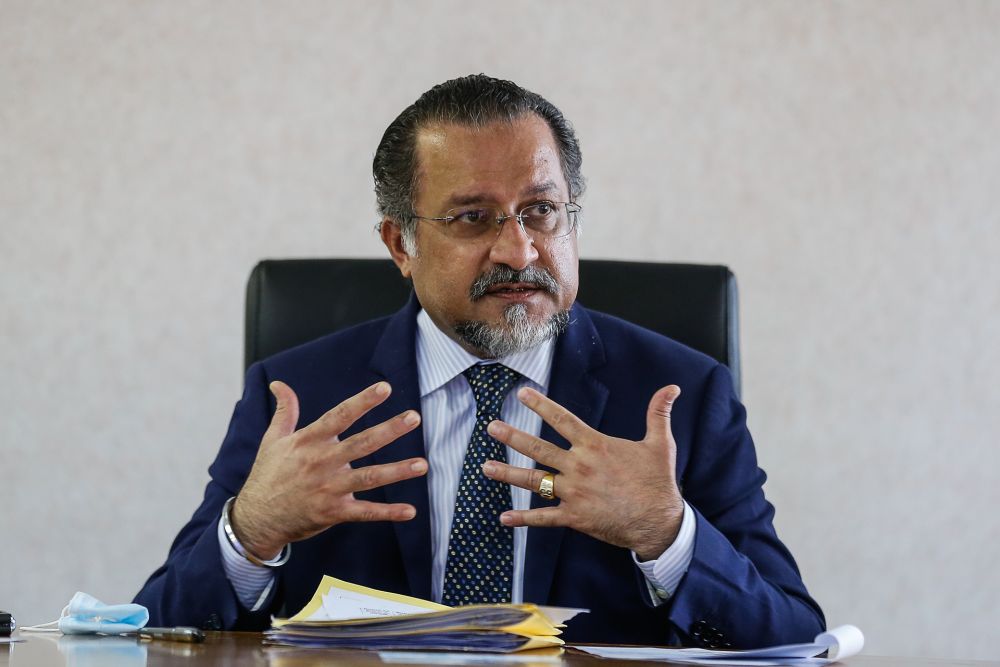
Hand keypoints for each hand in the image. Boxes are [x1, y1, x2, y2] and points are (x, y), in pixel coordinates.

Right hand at [230, 380, 425, 558]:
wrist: (256, 518)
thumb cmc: (267, 475)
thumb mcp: (272, 439)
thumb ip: (285, 410)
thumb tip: (278, 383)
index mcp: (309, 441)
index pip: (340, 416)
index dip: (362, 402)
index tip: (385, 388)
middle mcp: (322, 463)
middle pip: (361, 443)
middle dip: (389, 430)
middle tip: (414, 418)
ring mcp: (329, 488)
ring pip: (369, 477)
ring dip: (397, 471)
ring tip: (423, 464)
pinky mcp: (334, 512)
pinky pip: (365, 512)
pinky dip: (388, 513)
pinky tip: (410, 511)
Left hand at [482, 385, 683, 560]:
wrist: (659, 521)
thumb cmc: (658, 481)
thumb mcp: (660, 443)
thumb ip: (658, 413)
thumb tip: (672, 388)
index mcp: (595, 446)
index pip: (562, 419)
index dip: (541, 405)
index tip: (522, 394)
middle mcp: (580, 467)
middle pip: (539, 448)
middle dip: (513, 437)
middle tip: (491, 427)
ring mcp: (575, 493)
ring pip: (535, 481)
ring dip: (508, 474)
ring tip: (485, 468)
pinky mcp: (575, 517)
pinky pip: (544, 518)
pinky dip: (523, 519)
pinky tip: (504, 518)